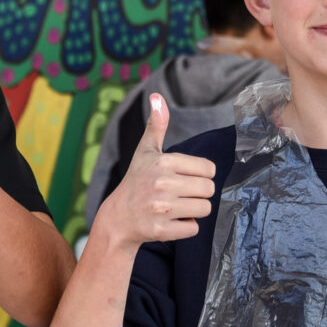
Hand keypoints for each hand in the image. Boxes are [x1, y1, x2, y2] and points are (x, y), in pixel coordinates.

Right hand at [91, 93, 215, 246]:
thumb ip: (156, 124)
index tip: (182, 178)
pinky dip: (184, 227)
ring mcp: (161, 208)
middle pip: (209, 190)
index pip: (209, 169)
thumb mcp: (146, 151)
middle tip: (179, 194)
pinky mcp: (161, 230)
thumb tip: (156, 96)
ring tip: (175, 207)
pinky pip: (193, 228)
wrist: (118, 218)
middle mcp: (162, 183)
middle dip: (198, 194)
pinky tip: (169, 221)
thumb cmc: (137, 180)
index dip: (199, 175)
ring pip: (204, 209)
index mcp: (164, 162)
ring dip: (193, 211)